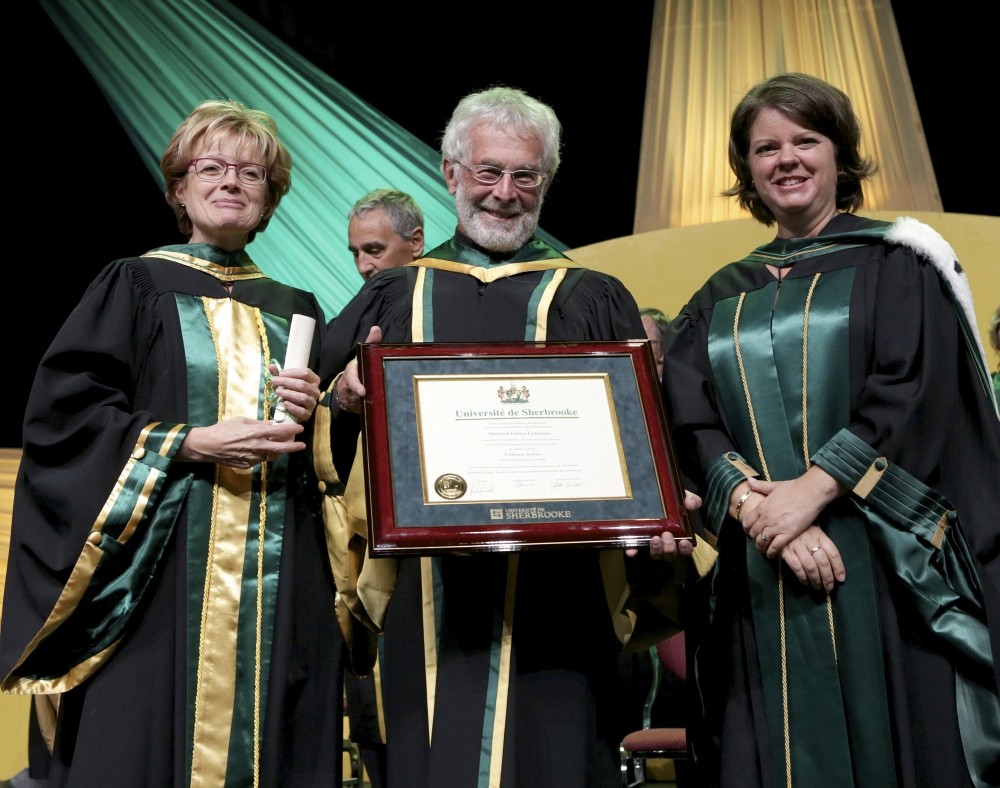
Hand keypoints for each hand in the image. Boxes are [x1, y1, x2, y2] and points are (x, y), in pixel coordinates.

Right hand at [178, 417, 305, 467]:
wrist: (208, 446)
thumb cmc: (224, 429)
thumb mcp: (242, 421)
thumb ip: (258, 424)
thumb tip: (271, 425)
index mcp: (256, 432)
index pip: (280, 432)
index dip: (292, 431)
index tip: (300, 429)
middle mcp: (257, 446)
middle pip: (281, 448)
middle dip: (294, 447)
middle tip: (302, 445)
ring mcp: (253, 458)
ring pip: (269, 454)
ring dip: (273, 450)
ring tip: (272, 444)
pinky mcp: (247, 465)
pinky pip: (258, 459)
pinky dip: (260, 454)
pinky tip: (254, 449)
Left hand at [268, 364, 320, 423]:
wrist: (295, 408)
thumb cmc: (292, 391)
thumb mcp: (287, 381)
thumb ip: (280, 374)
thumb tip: (271, 366)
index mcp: (314, 380)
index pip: (306, 373)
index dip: (292, 372)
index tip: (280, 373)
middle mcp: (316, 391)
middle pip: (303, 384)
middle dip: (287, 382)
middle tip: (274, 381)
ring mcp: (313, 403)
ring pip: (303, 397)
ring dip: (289, 394)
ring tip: (277, 392)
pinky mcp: (308, 414)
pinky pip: (302, 411)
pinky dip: (293, 407)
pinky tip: (285, 403)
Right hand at [335, 325, 381, 413]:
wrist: (348, 387)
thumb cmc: (359, 368)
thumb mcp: (364, 355)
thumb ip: (371, 342)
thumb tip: (376, 328)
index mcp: (352, 372)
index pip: (352, 378)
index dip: (356, 385)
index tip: (362, 392)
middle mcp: (351, 384)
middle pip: (355, 392)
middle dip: (361, 397)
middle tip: (369, 402)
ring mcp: (352, 397)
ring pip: (359, 402)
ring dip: (366, 405)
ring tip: (376, 407)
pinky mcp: (357, 407)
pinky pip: (363, 410)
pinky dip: (370, 412)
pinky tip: (379, 414)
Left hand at [628, 489, 700, 558]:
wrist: (648, 495)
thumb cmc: (669, 501)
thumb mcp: (680, 497)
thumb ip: (689, 499)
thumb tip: (690, 504)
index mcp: (679, 536)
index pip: (685, 550)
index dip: (685, 550)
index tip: (684, 542)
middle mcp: (666, 544)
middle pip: (670, 555)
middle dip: (669, 548)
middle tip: (666, 535)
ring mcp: (651, 545)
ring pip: (656, 555)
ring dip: (656, 550)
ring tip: (654, 538)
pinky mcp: (636, 542)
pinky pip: (634, 551)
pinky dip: (633, 551)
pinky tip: (632, 550)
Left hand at [741, 467, 842, 558]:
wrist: (810, 492)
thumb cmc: (794, 488)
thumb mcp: (774, 486)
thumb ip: (760, 486)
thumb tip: (749, 481)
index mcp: (762, 507)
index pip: (747, 521)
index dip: (747, 528)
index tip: (749, 531)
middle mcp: (766, 518)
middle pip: (753, 533)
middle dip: (754, 538)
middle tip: (757, 541)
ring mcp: (776, 526)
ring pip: (762, 541)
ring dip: (761, 546)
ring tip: (763, 549)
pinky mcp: (788, 533)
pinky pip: (775, 547)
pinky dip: (771, 552)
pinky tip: (771, 554)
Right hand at [778, 525, 845, 590]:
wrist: (781, 526)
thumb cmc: (802, 533)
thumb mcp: (815, 535)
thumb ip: (824, 548)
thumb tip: (835, 569)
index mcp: (819, 536)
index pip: (833, 553)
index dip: (838, 567)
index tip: (841, 579)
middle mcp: (810, 541)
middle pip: (822, 562)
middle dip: (827, 577)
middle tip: (829, 587)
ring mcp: (797, 546)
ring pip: (810, 566)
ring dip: (815, 579)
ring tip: (818, 587)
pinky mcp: (786, 552)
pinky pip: (796, 567)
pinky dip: (802, 577)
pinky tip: (805, 582)